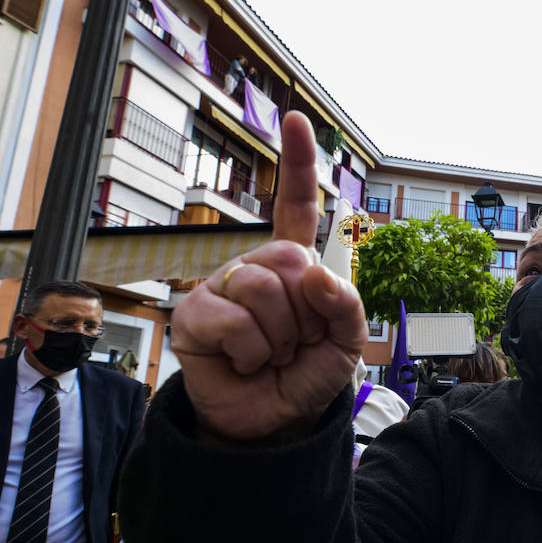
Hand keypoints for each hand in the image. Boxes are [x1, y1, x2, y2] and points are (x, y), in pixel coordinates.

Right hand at [171, 113, 367, 439]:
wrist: (274, 423)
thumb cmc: (306, 375)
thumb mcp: (347, 342)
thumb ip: (346, 304)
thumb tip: (315, 271)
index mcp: (295, 266)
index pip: (296, 206)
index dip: (298, 163)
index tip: (295, 119)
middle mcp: (256, 267)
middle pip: (290, 259)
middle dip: (307, 312)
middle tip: (296, 341)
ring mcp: (222, 288)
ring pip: (262, 287)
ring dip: (280, 335)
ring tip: (270, 353)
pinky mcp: (194, 316)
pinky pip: (232, 318)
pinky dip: (250, 350)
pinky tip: (244, 361)